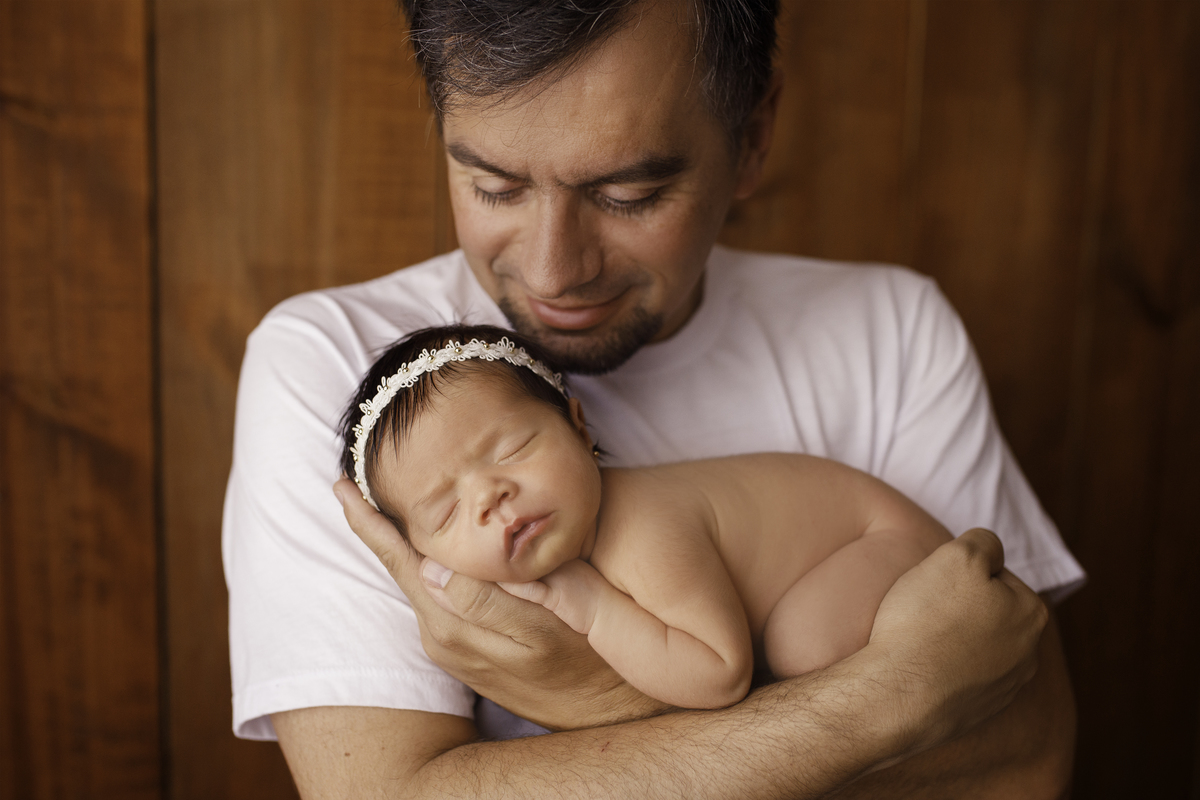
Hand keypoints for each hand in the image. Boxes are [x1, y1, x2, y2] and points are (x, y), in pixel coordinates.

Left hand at [334, 478, 665, 729]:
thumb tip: (431, 567)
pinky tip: (423, 547)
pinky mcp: (462, 647)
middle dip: (372, 527)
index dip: (371, 524)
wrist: (599, 709)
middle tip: (345, 484)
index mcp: (452, 623)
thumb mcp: (542, 629)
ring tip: (375, 505)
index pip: (400, 561)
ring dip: (395, 543)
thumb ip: (487, 601)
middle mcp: (439, 634)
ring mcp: (449, 643)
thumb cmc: (582, 658)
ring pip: (414, 580)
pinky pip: (432, 596)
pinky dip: (418, 565)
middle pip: (399, 567)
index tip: (342, 487)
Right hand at [864, 528, 1048, 761]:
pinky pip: (959, 678)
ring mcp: (1002, 689)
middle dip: (959, 606)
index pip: (996, 574)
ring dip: (950, 638)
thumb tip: (990, 551)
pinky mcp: (975, 712)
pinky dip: (942, 669)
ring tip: (918, 638)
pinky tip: (919, 667)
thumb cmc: (927, 621)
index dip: (960, 572)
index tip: (936, 584)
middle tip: (924, 607)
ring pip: (974, 646)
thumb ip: (983, 541)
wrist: (898, 694)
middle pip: (988, 611)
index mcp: (1031, 613)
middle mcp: (1027, 655)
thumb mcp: (957, 556)